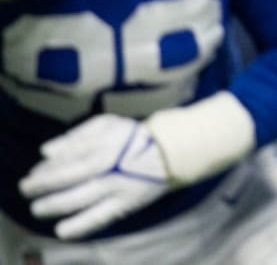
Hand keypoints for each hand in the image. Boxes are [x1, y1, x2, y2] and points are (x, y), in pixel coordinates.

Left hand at [20, 114, 170, 239]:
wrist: (171, 152)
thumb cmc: (134, 137)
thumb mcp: (108, 125)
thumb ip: (77, 135)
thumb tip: (46, 151)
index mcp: (102, 144)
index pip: (66, 158)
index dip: (45, 169)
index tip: (33, 174)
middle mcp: (106, 166)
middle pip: (67, 178)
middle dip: (42, 187)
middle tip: (26, 191)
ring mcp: (115, 187)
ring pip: (78, 199)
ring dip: (53, 206)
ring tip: (38, 209)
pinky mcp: (125, 204)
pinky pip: (100, 218)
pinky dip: (80, 226)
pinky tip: (63, 231)